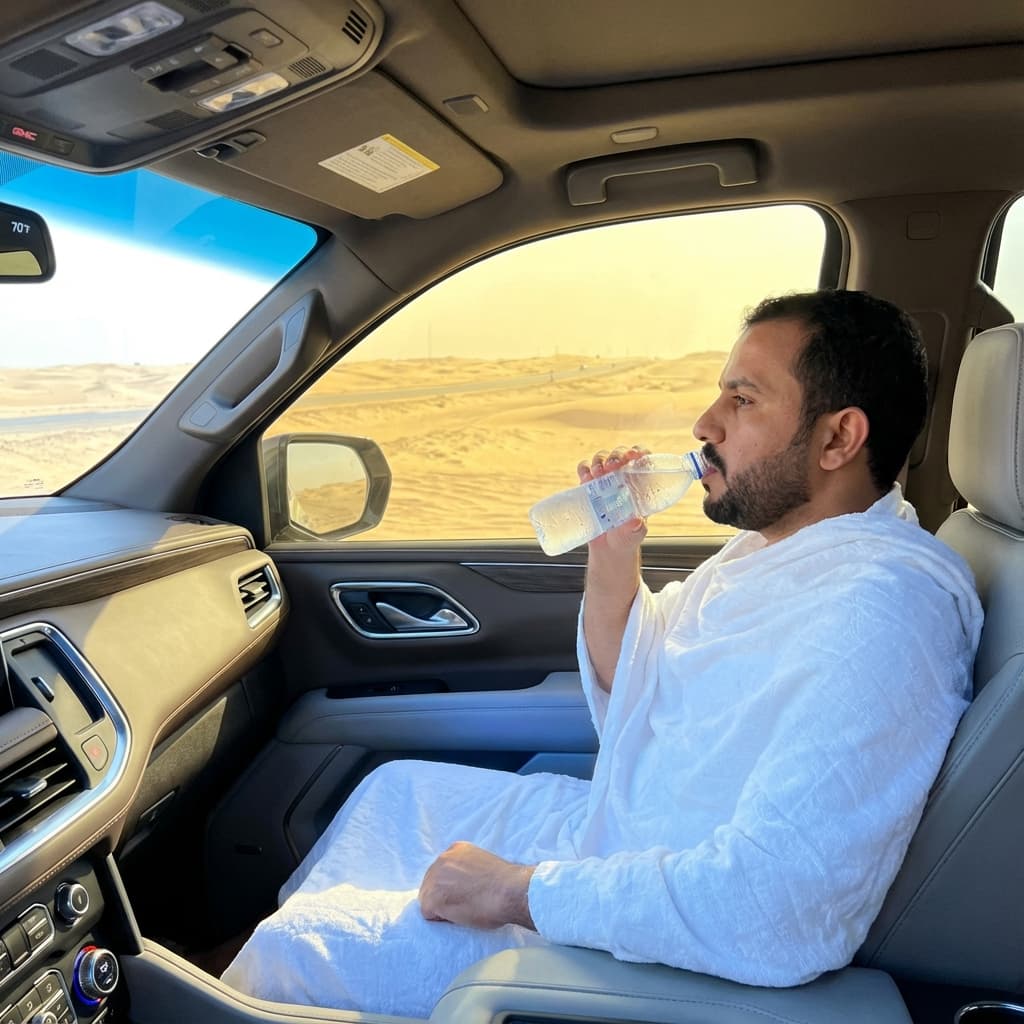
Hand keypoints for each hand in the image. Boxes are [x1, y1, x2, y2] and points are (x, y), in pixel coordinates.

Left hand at [418, 842, 535, 929]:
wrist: (510, 890)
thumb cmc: (505, 883)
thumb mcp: (483, 864)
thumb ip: (468, 869)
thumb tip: (464, 883)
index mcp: (456, 849)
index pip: (442, 870)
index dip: (451, 886)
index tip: (464, 894)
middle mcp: (443, 858)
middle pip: (431, 883)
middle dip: (443, 896)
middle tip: (463, 906)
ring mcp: (436, 877)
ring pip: (427, 898)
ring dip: (441, 907)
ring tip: (463, 912)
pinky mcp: (434, 897)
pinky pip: (428, 913)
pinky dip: (440, 919)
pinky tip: (459, 917)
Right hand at [577, 445, 650, 551]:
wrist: (608, 549)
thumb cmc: (627, 538)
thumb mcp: (634, 534)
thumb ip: (636, 529)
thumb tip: (636, 521)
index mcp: (639, 484)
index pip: (642, 459)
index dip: (638, 452)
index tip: (633, 455)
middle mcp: (622, 479)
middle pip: (620, 455)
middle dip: (616, 455)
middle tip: (612, 466)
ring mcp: (605, 482)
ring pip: (602, 459)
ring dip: (599, 460)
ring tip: (597, 473)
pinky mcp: (589, 487)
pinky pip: (584, 470)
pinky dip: (583, 469)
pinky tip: (585, 476)